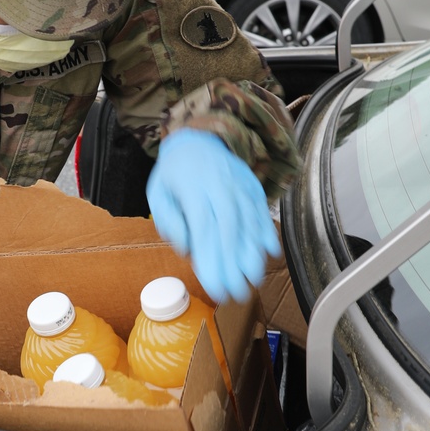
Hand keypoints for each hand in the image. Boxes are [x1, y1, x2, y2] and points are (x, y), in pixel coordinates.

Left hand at [146, 129, 281, 302]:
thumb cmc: (174, 173)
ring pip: (249, 219)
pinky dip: (267, 230)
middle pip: (229, 227)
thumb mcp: (158, 194)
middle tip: (238, 292)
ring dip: (254, 252)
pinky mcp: (252, 184)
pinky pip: (261, 209)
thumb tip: (186, 249)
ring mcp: (238, 183)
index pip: (203, 229)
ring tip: (255, 279)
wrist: (197, 137)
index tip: (216, 287)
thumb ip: (169, 221)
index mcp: (191, 188)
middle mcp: (218, 184)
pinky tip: (271, 252)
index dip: (212, 260)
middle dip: (235, 263)